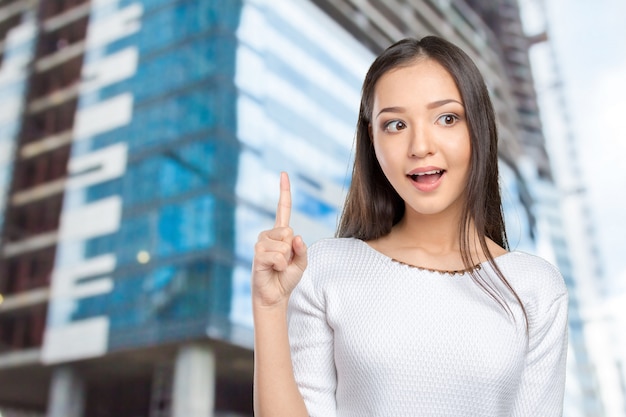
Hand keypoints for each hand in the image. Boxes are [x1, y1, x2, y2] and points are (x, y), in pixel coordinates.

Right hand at [252, 172, 307, 307]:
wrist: (274, 296)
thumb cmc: (286, 278)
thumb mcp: (301, 263)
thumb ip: (301, 249)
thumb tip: (295, 236)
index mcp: (280, 233)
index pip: (282, 208)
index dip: (283, 191)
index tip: (283, 173)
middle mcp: (268, 235)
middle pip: (289, 231)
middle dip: (292, 250)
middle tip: (284, 262)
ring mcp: (261, 243)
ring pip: (284, 244)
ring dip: (286, 259)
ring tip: (278, 267)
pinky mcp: (257, 254)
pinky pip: (278, 256)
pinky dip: (280, 265)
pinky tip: (273, 270)